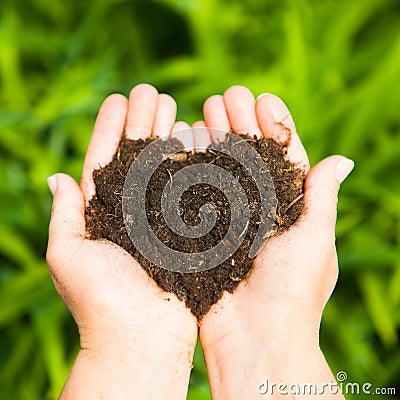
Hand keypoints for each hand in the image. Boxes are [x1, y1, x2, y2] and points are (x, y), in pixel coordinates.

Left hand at [46, 84, 196, 398]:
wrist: (141, 338)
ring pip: (165, 167)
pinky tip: (193, 136)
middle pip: (138, 157)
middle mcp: (133, 211)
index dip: (110, 128)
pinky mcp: (188, 229)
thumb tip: (54, 177)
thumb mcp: (68, 255)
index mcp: (103, 213)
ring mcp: (163, 218)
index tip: (118, 99)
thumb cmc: (99, 301)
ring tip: (170, 104)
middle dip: (142, 123)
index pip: (105, 160)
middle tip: (150, 91)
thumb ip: (64, 215)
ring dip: (166, 133)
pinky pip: (190, 189)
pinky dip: (191, 161)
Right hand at [197, 86, 353, 398]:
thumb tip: (343, 160)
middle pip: (248, 157)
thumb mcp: (316, 240)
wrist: (255, 340)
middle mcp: (258, 210)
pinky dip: (193, 165)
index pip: (282, 157)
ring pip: (221, 169)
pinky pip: (197, 193)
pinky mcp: (203, 232)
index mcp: (290, 208)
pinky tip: (188, 140)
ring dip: (215, 136)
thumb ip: (321, 197)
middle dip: (240, 123)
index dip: (273, 126)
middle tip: (227, 95)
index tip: (263, 98)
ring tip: (206, 109)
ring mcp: (228, 219)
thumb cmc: (293, 292)